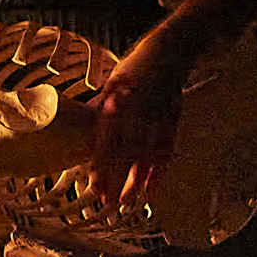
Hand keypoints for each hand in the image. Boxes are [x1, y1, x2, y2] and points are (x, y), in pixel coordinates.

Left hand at [90, 49, 183, 211]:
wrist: (170, 54)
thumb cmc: (135, 67)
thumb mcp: (112, 83)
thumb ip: (100, 107)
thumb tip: (83, 125)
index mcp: (118, 103)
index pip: (106, 140)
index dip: (100, 164)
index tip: (93, 184)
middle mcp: (137, 114)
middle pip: (125, 154)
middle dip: (115, 179)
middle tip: (106, 202)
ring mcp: (157, 120)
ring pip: (145, 158)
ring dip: (136, 182)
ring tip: (126, 203)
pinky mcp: (173, 123)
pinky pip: (165, 153)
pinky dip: (159, 172)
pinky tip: (152, 190)